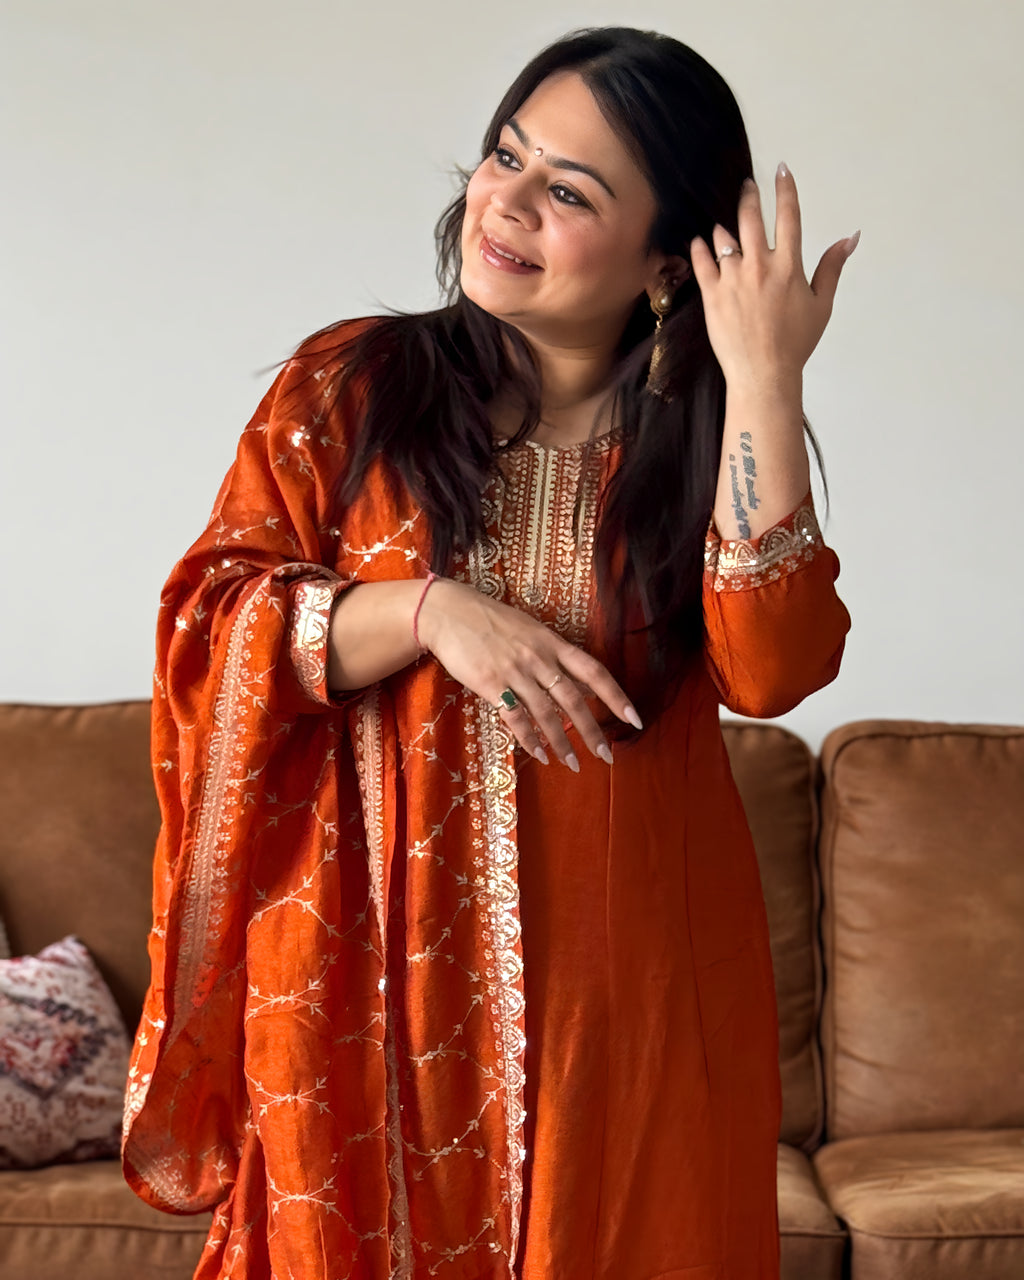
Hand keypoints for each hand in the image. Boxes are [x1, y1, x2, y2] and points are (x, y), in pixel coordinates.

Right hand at [417, 578, 640, 769]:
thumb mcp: (531, 631)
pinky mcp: (491, 684)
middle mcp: (539, 658)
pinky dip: (530, 739)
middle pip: (574, 699)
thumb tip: (582, 684)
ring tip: (574, 765)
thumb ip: (555, 656)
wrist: (449, 612)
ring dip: (562, 742)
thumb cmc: (490, 621)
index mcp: (553, 643)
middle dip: (592, 731)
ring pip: (547, 713)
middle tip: (606, 756)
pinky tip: (540, 755)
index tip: (634, 719)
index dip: (616, 696)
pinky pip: (515, 717)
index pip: (594, 672)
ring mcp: (515, 671)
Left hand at [689, 163, 858, 393]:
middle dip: (749, 197)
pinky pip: (701, 261)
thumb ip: (832, 267)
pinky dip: (700, 247)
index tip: (781, 169)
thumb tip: (850, 237)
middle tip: (747, 187)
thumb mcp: (822, 304)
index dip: (785, 188)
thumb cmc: (796, 343)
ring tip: (724, 228)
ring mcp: (733, 279)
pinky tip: (699, 242)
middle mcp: (760, 265)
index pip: (788, 215)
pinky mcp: (712, 294)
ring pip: (724, 238)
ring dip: (724, 228)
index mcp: (789, 265)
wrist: (763, 373)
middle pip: (751, 218)